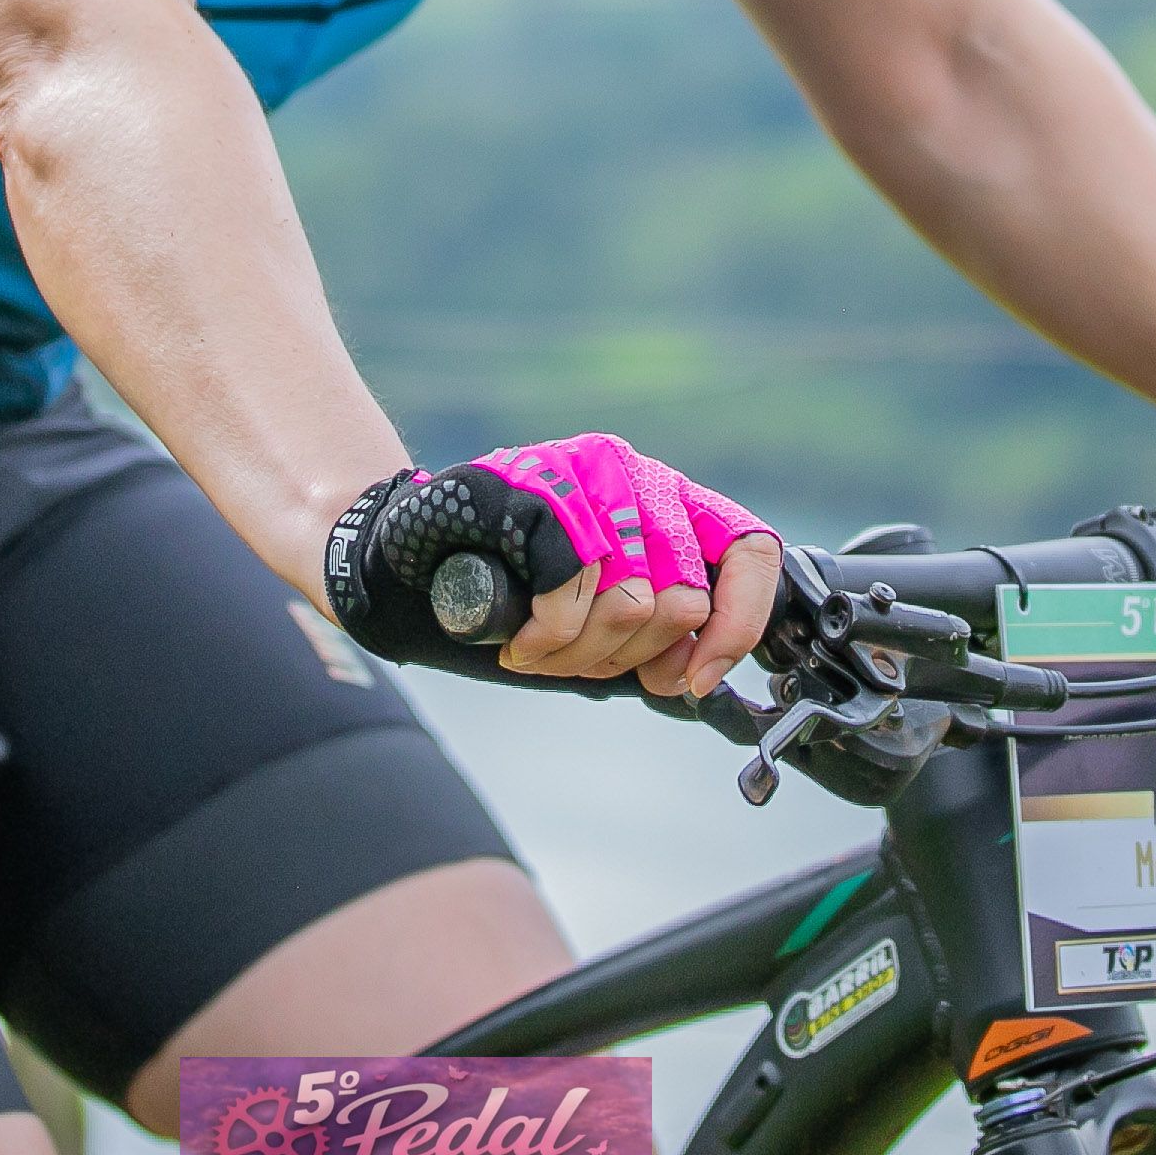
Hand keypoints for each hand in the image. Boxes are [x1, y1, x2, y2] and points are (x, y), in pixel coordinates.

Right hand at [319, 433, 778, 696]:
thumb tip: (705, 673)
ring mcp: (586, 477)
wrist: (404, 564)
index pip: (751, 550)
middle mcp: (636, 476)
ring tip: (537, 650)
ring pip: (635, 599)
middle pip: (684, 599)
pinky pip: (573, 584)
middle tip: (573, 663)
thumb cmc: (506, 594)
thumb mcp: (597, 615)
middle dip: (626, 658)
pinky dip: (547, 634)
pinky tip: (519, 640)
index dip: (739, 624)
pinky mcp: (536, 492)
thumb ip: (656, 633)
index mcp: (666, 501)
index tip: (697, 678)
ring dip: (579, 653)